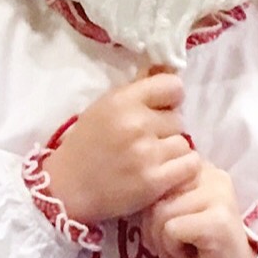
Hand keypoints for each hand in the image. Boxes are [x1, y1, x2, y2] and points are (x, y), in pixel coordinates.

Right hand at [42, 71, 195, 227]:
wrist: (67, 190)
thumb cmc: (86, 145)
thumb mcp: (104, 107)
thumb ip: (137, 90)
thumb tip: (168, 67)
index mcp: (122, 101)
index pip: (173, 86)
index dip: (169, 98)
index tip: (159, 110)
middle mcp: (136, 124)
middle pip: (178, 118)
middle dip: (166, 129)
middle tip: (147, 141)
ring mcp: (147, 154)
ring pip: (184, 142)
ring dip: (172, 151)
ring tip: (153, 159)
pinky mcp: (154, 181)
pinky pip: (190, 165)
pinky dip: (181, 170)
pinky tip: (164, 173)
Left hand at [144, 158, 257, 257]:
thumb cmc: (198, 250)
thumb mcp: (174, 214)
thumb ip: (161, 195)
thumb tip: (137, 190)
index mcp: (202, 169)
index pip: (157, 175)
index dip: (153, 206)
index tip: (172, 225)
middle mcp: (214, 176)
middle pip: (155, 193)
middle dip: (154, 225)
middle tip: (176, 242)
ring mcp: (220, 196)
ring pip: (160, 212)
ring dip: (163, 240)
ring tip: (184, 249)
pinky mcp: (218, 220)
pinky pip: (171, 229)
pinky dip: (172, 249)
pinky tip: (191, 255)